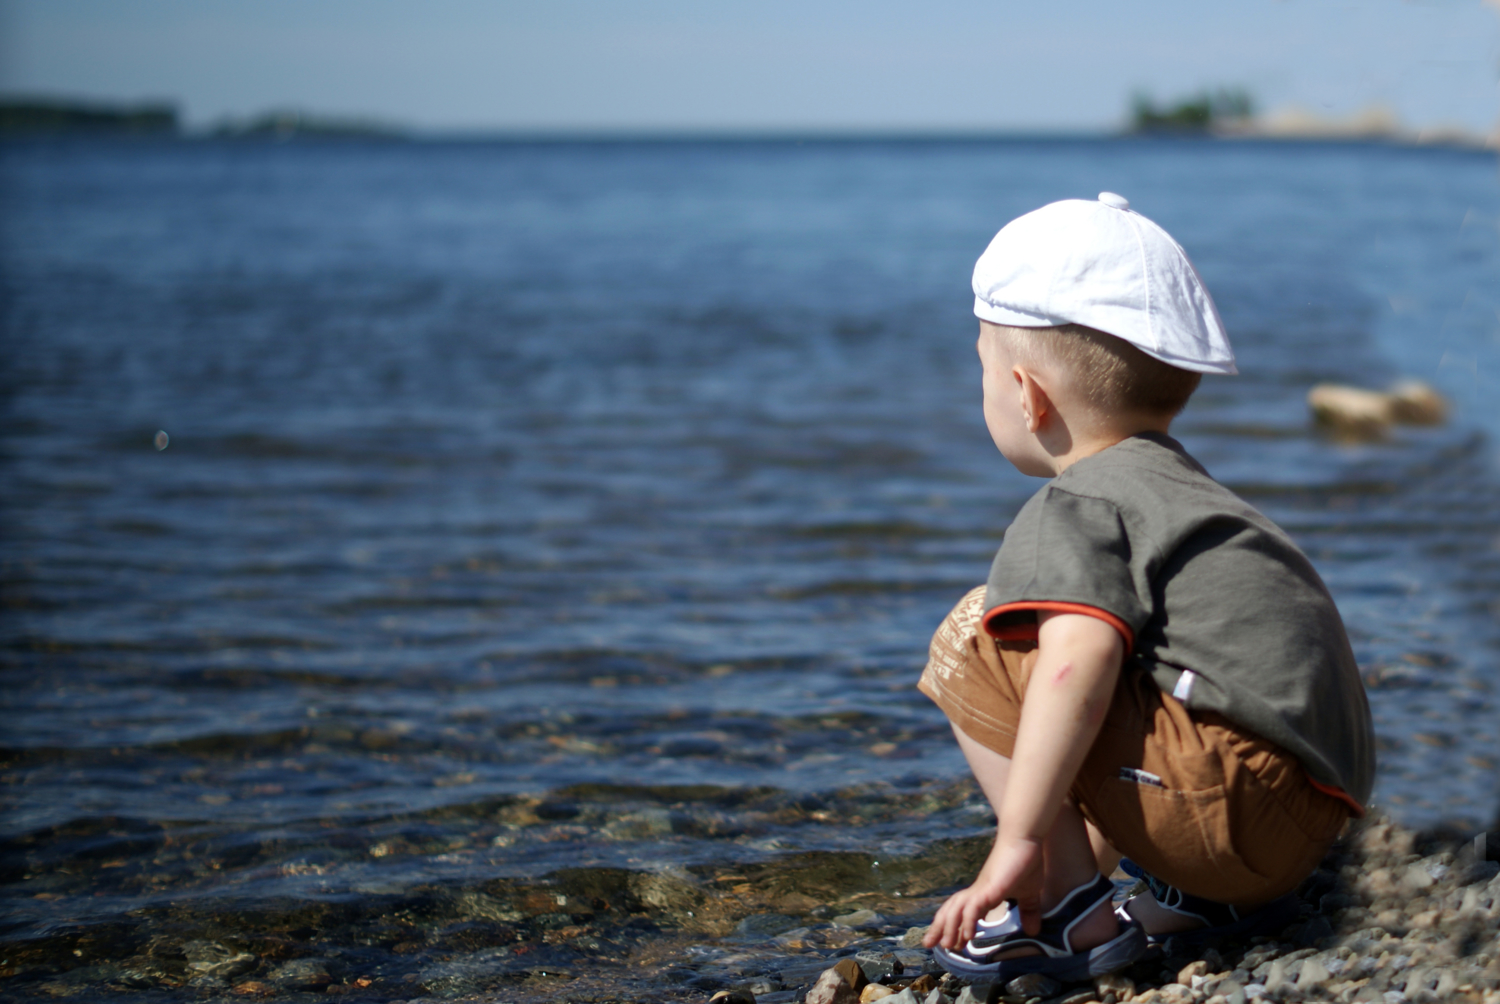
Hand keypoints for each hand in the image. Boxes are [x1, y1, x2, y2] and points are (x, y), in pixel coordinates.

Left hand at [923, 836, 1043, 950]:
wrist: (1025, 838)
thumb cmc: (1026, 862)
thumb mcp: (1029, 893)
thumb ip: (1029, 910)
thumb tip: (1033, 930)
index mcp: (983, 893)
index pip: (961, 910)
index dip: (952, 925)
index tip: (947, 943)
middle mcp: (977, 891)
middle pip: (951, 909)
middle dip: (939, 927)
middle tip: (929, 944)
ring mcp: (981, 888)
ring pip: (957, 908)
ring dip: (949, 927)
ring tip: (945, 945)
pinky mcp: (989, 887)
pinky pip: (973, 907)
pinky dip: (968, 921)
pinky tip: (968, 936)